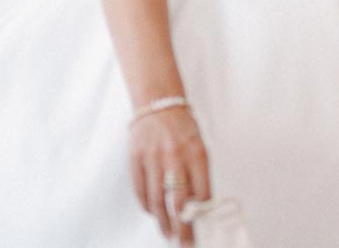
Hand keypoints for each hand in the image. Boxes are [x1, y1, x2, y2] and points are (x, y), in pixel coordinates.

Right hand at [129, 107, 210, 245]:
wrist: (158, 104)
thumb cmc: (182, 128)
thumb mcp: (199, 147)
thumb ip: (199, 175)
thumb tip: (199, 208)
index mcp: (197, 153)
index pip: (202, 193)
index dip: (202, 216)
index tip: (202, 230)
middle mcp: (175, 157)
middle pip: (179, 203)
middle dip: (183, 228)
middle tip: (184, 242)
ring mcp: (153, 159)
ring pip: (157, 201)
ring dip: (163, 222)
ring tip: (168, 233)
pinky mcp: (136, 161)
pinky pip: (141, 192)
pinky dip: (147, 207)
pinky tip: (154, 213)